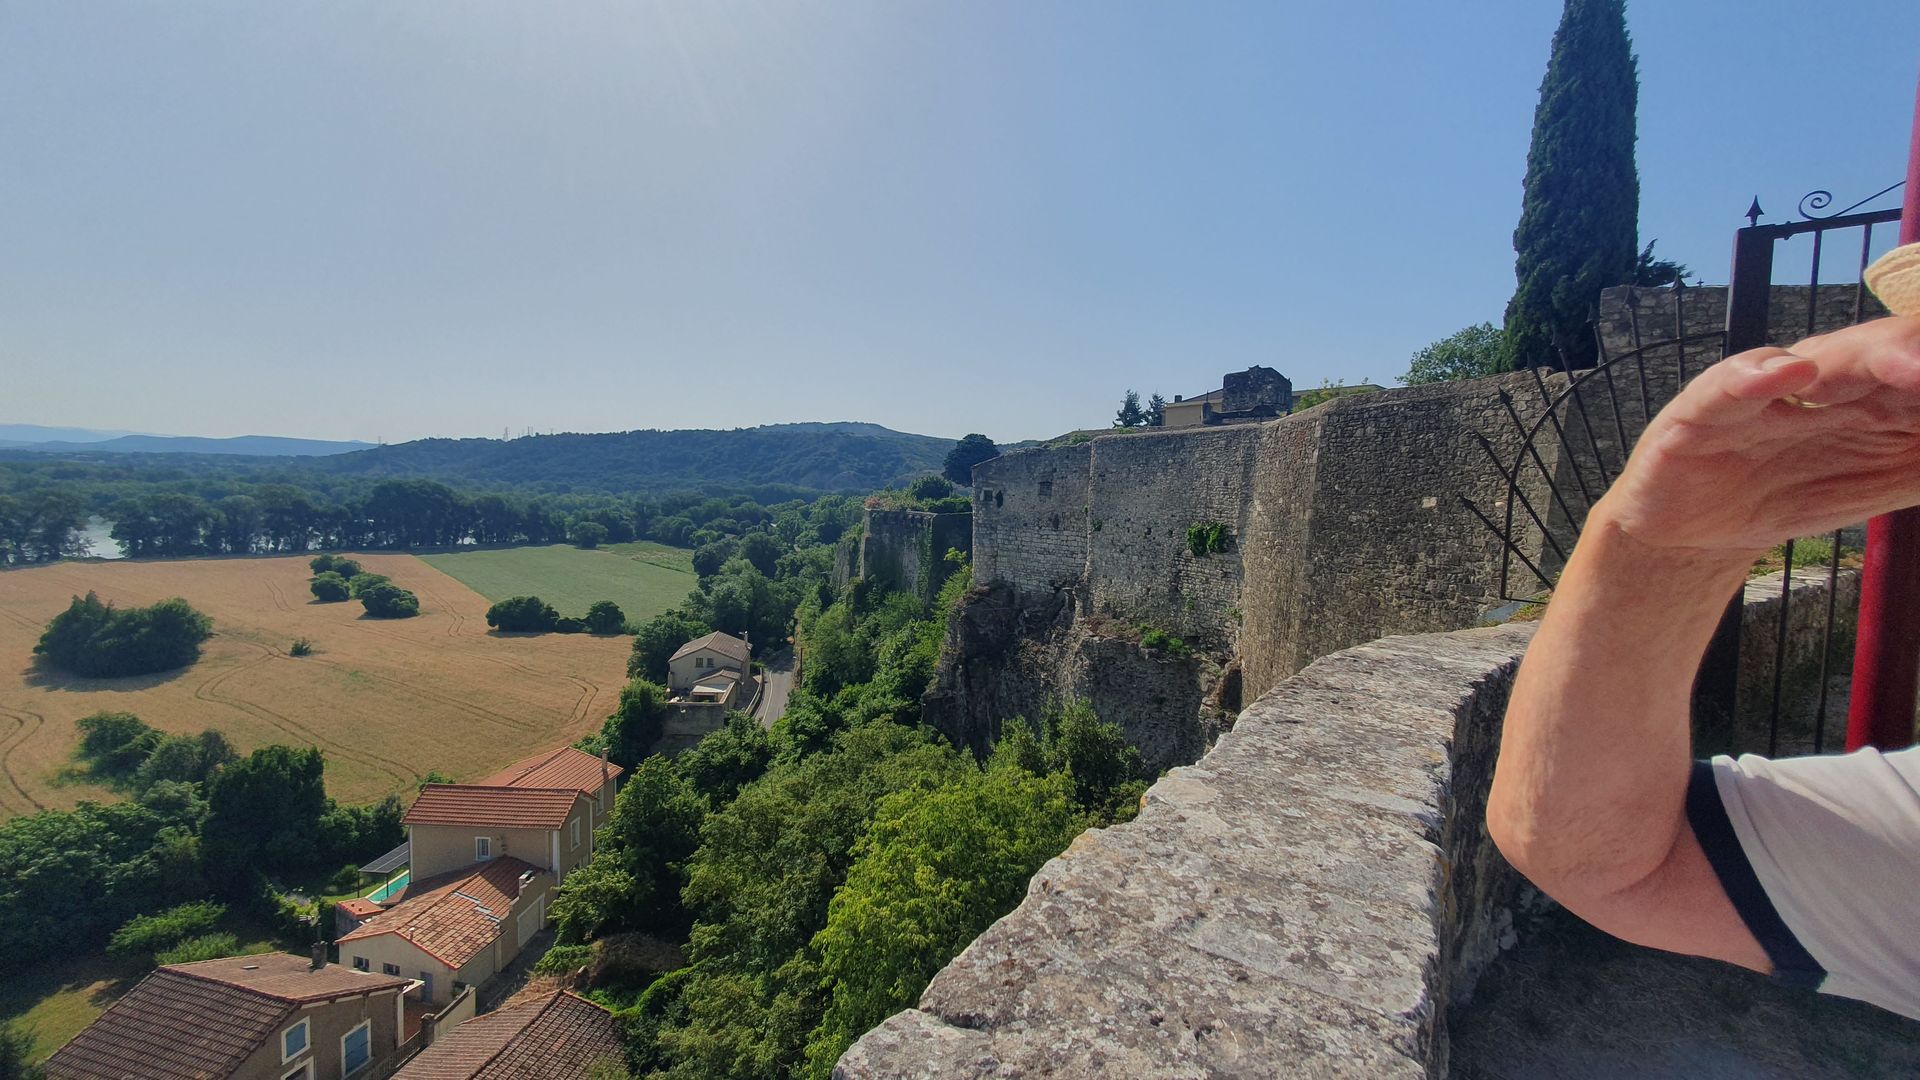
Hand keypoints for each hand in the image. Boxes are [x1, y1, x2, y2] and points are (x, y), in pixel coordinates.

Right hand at [1599, 316, 1919, 556]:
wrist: (1689, 535)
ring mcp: (1763, 392)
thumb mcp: (1878, 483)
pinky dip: (1755, 377)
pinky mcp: (1700, 414)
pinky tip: (1788, 376)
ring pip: (1821, 361)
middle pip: (1887, 351)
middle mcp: (1822, 380)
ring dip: (1872, 357)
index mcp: (1872, 393)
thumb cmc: (1786, 494)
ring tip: (1912, 364)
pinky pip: (1729, 389)